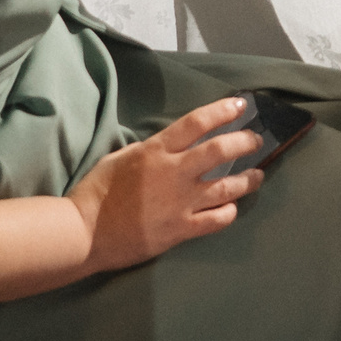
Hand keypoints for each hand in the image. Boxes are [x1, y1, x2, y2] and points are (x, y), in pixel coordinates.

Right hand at [70, 98, 264, 274]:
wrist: (83, 233)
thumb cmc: (96, 193)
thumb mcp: (120, 157)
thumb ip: (150, 150)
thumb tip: (169, 146)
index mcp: (157, 150)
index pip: (197, 122)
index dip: (223, 111)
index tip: (241, 106)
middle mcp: (174, 172)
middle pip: (221, 150)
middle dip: (245, 142)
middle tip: (256, 141)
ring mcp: (181, 203)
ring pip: (227, 187)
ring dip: (248, 180)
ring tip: (258, 176)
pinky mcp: (181, 230)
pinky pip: (216, 220)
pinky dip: (229, 212)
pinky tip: (232, 208)